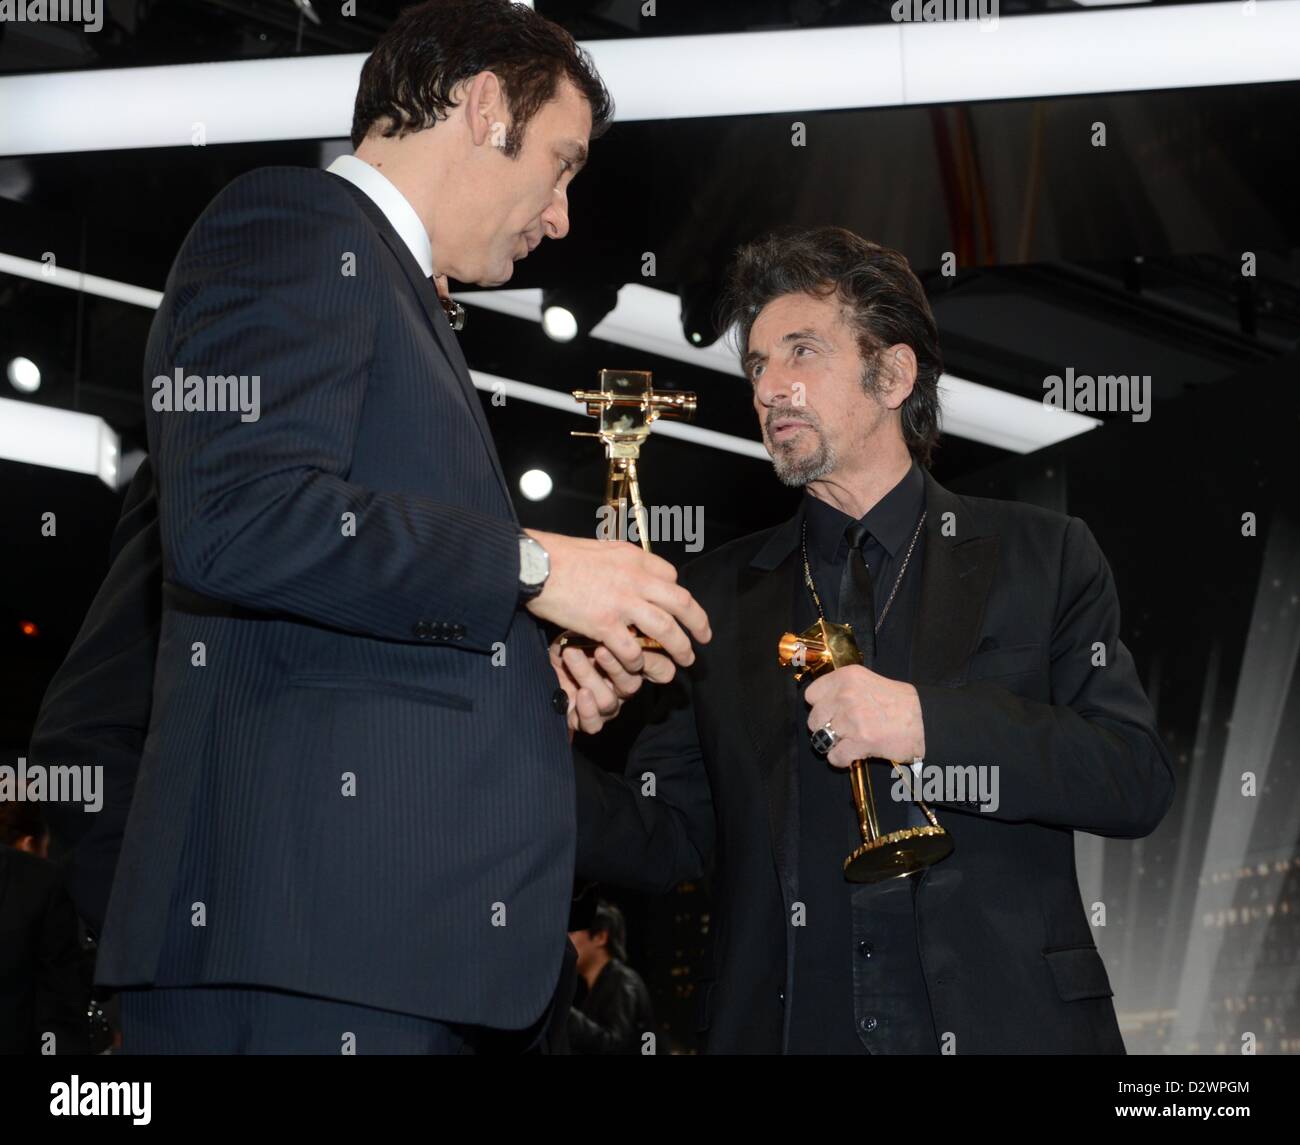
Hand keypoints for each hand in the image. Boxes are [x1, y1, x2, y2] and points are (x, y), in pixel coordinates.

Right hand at [523, 529, 711, 675]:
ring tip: (685, 659)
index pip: (671, 576)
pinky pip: (631, 649)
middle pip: (681, 602)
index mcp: (635, 559)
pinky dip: (638, 662)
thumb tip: (630, 569)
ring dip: (680, 647)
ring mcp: (622, 603)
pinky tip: (638, 667)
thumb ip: (621, 562)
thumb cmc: (560, 556)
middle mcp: (635, 579)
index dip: (679, 595)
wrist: (535, 565)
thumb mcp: (601, 549)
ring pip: (666, 628)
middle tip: (705, 637)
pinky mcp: (604, 624)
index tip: (680, 609)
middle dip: (698, 622)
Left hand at [549, 639, 674, 735]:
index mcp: (633, 666)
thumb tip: (632, 621)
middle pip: (631, 686)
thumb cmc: (573, 638)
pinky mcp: (584, 719)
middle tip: (599, 648)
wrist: (543, 656)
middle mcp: (622, 688)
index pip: (661, 671)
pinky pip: (594, 724)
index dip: (655, 662)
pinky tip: (580, 693)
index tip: (638, 644)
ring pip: (608, 702)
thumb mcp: (594, 627)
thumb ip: (618, 628)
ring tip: (571, 654)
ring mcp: (606, 705)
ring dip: (588, 677)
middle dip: (615, 666)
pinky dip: (587, 710)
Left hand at [803, 665, 925, 768]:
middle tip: (839, 730)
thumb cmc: (898, 701)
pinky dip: (841, 760)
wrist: (926, 720)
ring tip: (846, 743)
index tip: (829, 712)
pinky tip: (852, 755)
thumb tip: (823, 701)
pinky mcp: (860, 742)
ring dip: (832, 744)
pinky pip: (835, 757)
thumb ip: (844, 687)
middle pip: (813, 719)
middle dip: (824, 727)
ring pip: (821, 739)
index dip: (819, 706)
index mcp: (847, 677)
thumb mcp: (868, 680)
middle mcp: (846, 696)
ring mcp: (852, 720)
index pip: (811, 695)